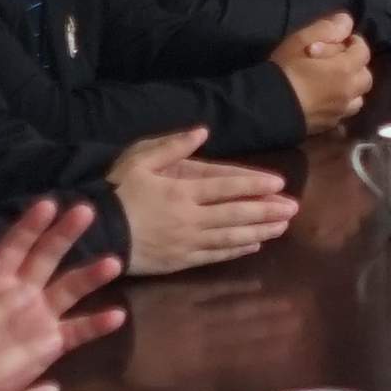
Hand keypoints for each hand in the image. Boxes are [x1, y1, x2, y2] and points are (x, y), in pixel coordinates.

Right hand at [105, 124, 294, 274]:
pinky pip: (215, 256)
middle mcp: (190, 218)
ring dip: (259, 231)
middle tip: (294, 209)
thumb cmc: (115, 192)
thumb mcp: (138, 159)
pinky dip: (237, 250)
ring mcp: (187, 242)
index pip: (227, 187)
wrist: (96, 234)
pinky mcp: (180, 261)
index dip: (255, 185)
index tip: (279, 184)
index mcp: (182, 191)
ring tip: (282, 227)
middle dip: (267, 210)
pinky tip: (254, 245)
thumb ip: (172, 146)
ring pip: (231, 237)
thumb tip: (202, 130)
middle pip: (236, 214)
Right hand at [272, 14, 374, 125]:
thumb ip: (327, 29)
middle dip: (357, 66)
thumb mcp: (300, 41)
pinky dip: (341, 103)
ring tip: (334, 82)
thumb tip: (347, 22)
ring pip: (358, 98)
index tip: (343, 40)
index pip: (363, 52)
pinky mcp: (329, 125)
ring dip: (351, 88)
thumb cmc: (285, 70)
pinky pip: (344, 112)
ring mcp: (340, 111)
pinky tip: (326, 99)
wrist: (268, 107)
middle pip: (365, 77)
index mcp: (345, 69)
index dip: (355, 43)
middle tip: (339, 61)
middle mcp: (349, 91)